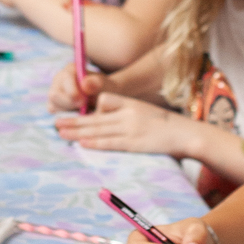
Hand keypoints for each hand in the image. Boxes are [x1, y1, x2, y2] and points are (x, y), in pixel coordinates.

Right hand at [47, 63, 102, 113]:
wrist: (104, 99)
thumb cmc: (104, 90)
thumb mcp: (104, 86)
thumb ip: (95, 84)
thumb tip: (84, 83)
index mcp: (70, 69)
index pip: (65, 80)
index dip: (73, 93)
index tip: (84, 102)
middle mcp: (59, 78)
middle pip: (54, 95)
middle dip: (68, 104)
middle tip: (82, 108)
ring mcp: (54, 91)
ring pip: (52, 105)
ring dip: (67, 111)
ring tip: (81, 110)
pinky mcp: (53, 103)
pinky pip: (53, 111)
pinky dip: (64, 115)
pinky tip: (75, 113)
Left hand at [53, 92, 192, 155]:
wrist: (187, 134)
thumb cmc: (167, 125)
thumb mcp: (146, 111)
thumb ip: (128, 113)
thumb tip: (107, 116)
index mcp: (131, 103)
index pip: (105, 100)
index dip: (90, 109)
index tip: (75, 114)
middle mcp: (128, 113)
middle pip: (96, 116)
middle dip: (74, 120)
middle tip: (56, 122)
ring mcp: (131, 127)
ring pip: (98, 129)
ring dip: (77, 131)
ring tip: (61, 132)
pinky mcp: (135, 143)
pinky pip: (111, 142)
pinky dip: (95, 142)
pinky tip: (81, 143)